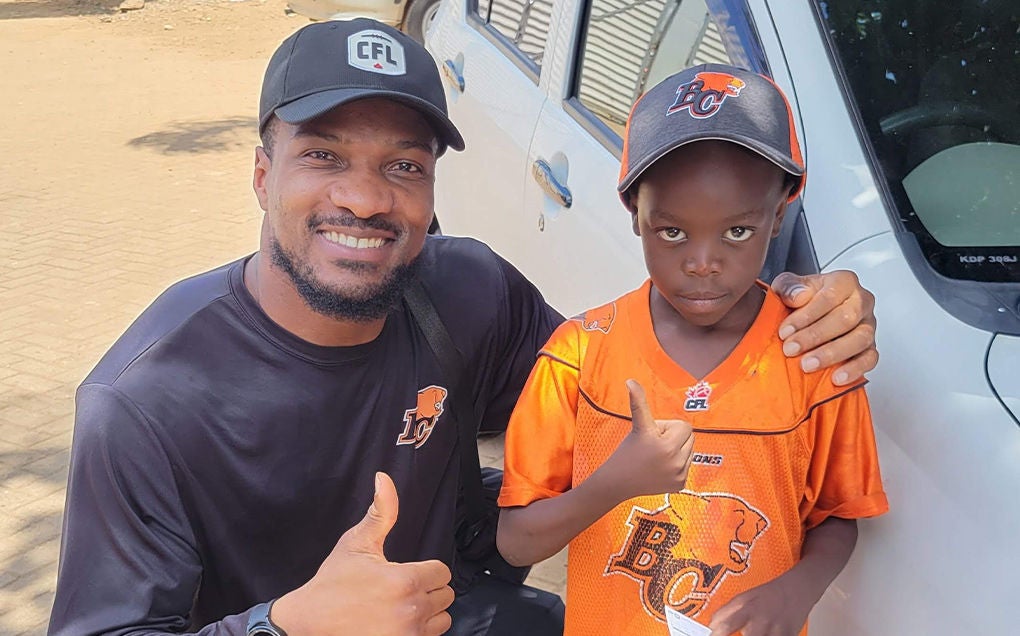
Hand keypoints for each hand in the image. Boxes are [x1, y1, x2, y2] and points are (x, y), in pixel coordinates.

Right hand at [272, 472, 453, 635]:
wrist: (309, 622)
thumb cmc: (333, 583)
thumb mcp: (356, 543)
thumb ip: (381, 511)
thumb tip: (384, 479)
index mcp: (405, 581)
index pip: (443, 573)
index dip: (426, 570)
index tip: (406, 572)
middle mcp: (411, 611)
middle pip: (446, 596)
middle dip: (428, 590)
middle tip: (401, 589)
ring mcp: (408, 635)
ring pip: (441, 620)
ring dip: (427, 613)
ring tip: (401, 607)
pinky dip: (418, 632)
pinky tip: (397, 624)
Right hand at [598, 380, 694, 501]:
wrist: (618, 482)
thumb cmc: (626, 452)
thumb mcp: (637, 426)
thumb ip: (638, 402)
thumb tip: (631, 381)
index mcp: (665, 444)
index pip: (684, 426)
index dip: (668, 427)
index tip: (653, 435)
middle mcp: (675, 460)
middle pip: (689, 438)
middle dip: (674, 437)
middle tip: (655, 445)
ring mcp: (679, 474)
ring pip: (690, 451)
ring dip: (677, 450)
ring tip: (657, 456)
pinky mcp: (680, 485)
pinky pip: (687, 466)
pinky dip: (677, 465)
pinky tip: (661, 468)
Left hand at [707, 576, 811, 635]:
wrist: (797, 590)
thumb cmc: (768, 595)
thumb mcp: (743, 598)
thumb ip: (725, 613)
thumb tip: (710, 626)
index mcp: (747, 609)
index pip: (725, 626)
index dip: (715, 635)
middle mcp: (761, 622)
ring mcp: (776, 632)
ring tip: (750, 632)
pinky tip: (762, 633)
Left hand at [771, 270, 877, 385]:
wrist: (808, 312)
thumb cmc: (802, 297)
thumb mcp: (788, 286)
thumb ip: (789, 287)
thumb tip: (798, 296)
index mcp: (844, 282)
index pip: (829, 296)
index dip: (806, 316)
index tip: (785, 331)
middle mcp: (861, 301)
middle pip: (845, 318)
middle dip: (814, 336)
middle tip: (791, 349)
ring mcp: (868, 324)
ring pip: (860, 339)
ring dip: (831, 354)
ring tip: (807, 365)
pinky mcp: (871, 346)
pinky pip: (870, 358)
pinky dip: (854, 369)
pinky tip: (836, 377)